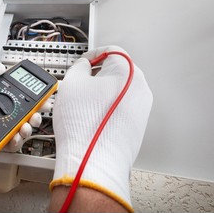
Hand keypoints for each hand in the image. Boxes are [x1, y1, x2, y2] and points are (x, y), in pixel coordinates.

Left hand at [0, 64, 41, 168]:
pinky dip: (17, 141)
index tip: (43, 95)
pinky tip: (16, 135)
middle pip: (28, 114)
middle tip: (39, 110)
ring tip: (27, 124)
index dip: (36, 97)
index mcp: (1, 102)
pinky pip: (13, 144)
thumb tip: (1, 68)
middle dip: (37, 113)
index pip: (23, 98)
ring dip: (29, 127)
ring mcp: (3, 131)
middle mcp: (5, 116)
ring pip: (24, 130)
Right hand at [50, 45, 152, 211]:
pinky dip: (109, 108)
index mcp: (127, 72)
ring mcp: (142, 108)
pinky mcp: (138, 124)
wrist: (93, 162)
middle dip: (98, 75)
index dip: (92, 54)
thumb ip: (80, 65)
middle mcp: (140, 88)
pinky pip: (122, 107)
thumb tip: (85, 66)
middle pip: (118, 71)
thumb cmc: (84, 125)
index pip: (111, 51)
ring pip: (120, 91)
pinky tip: (93, 118)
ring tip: (84, 106)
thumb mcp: (72, 83)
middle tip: (80, 84)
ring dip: (103, 92)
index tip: (84, 62)